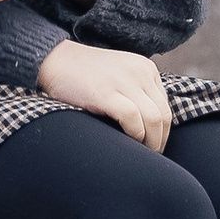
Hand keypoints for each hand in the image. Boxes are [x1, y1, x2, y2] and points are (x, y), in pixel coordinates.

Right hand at [38, 38, 171, 151]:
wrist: (54, 61)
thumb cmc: (85, 76)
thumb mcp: (120, 76)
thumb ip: (137, 93)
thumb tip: (152, 128)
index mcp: (146, 68)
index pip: (165, 106)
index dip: (163, 132)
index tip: (153, 146)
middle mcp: (140, 72)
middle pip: (163, 115)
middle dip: (160, 141)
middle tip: (150, 158)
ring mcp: (123, 81)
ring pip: (153, 119)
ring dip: (150, 143)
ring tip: (141, 157)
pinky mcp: (105, 92)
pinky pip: (133, 119)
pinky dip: (135, 136)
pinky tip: (127, 145)